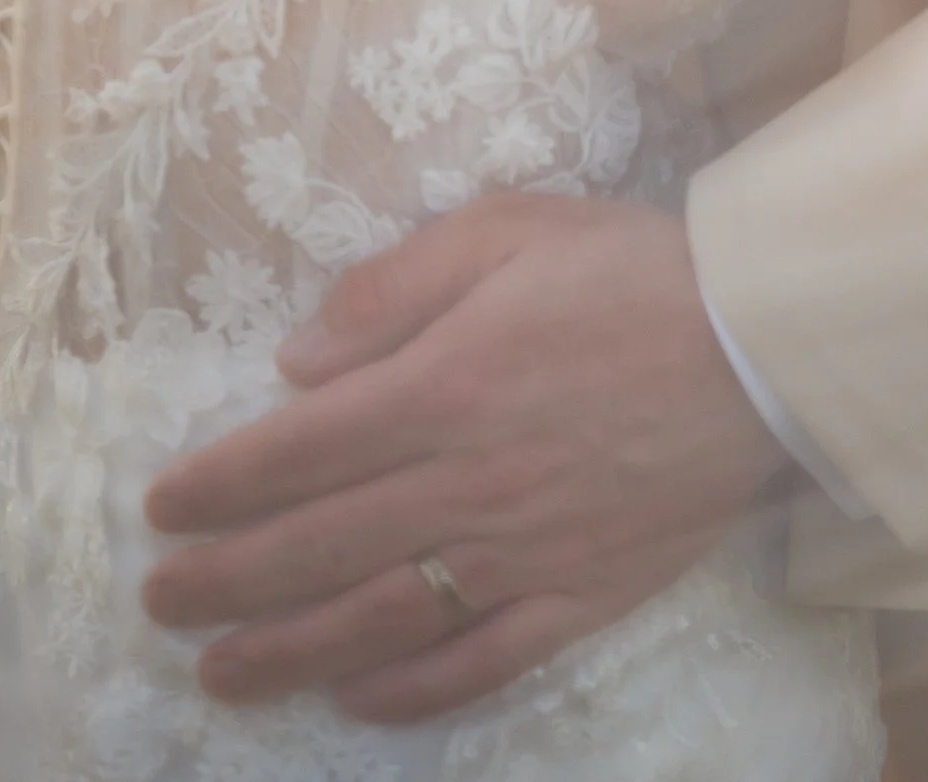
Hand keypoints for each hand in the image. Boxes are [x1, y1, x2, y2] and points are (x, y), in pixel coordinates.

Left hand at [142, 194, 781, 726]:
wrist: (767, 340)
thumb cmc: (633, 267)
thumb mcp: (510, 228)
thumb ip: (398, 287)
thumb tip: (300, 361)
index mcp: (443, 386)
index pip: (299, 451)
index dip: (220, 486)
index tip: (160, 511)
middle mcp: (467, 483)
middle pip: (319, 545)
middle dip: (226, 580)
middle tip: (160, 602)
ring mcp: (523, 552)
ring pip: (380, 617)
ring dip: (289, 651)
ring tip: (221, 674)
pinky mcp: (581, 596)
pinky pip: (480, 661)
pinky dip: (409, 690)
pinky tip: (355, 699)